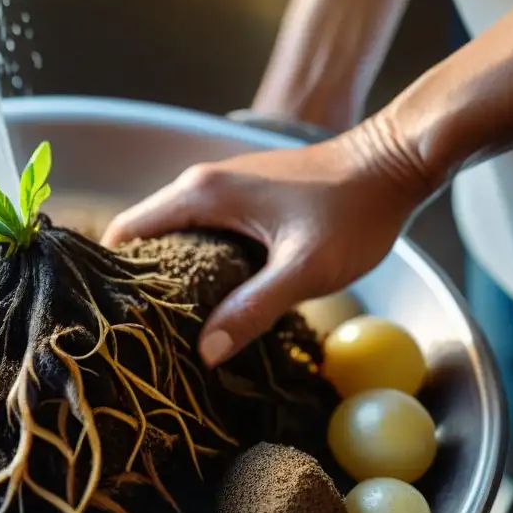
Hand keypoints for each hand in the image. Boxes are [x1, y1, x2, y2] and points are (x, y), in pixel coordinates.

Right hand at [101, 120, 432, 367]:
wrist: (398, 160)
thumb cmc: (353, 212)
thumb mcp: (303, 269)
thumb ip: (251, 309)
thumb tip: (203, 352)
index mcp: (201, 194)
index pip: (126, 231)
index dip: (114, 274)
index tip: (117, 317)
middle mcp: (201, 182)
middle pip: (144, 234)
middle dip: (140, 279)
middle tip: (146, 330)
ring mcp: (222, 185)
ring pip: (173, 233)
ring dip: (169, 272)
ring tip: (174, 321)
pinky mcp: (243, 194)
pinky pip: (199, 229)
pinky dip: (195, 260)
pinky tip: (212, 295)